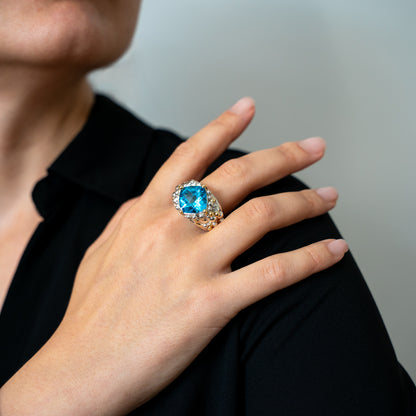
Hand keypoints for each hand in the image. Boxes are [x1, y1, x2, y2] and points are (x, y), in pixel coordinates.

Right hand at [0, 97, 347, 415]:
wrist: (81, 369)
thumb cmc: (92, 310)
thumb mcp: (104, 247)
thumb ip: (133, 216)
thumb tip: (155, 196)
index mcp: (145, 212)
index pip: (190, 156)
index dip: (222, 126)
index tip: (248, 107)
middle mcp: (172, 228)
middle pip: (239, 176)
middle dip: (283, 155)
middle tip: (314, 147)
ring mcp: (193, 264)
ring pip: (263, 215)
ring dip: (305, 202)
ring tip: (329, 197)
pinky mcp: (211, 304)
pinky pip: (274, 273)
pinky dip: (311, 259)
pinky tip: (334, 251)